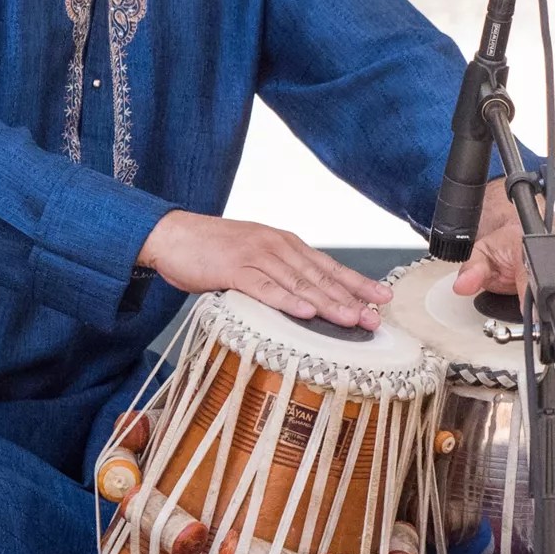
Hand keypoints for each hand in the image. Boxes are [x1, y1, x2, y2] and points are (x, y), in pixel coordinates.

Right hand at [138, 211, 391, 329]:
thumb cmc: (212, 250)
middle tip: (375, 318)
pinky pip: (265, 287)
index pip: (329, 266)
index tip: (382, 298)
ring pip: (299, 283)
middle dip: (351, 298)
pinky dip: (287, 300)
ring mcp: (256, 256)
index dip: (357, 283)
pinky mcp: (233, 269)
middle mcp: (278, 247)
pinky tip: (306, 311)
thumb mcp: (254, 258)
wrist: (171, 234)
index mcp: (286, 245)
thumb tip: (306, 300)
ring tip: (351, 319)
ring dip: (327, 303)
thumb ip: (278, 275)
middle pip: (321, 276)